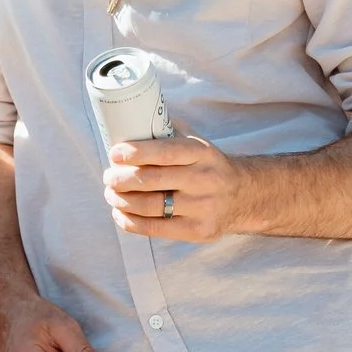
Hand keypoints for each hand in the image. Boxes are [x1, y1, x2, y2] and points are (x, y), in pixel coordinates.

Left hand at [105, 134, 248, 240]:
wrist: (243, 196)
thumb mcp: (196, 142)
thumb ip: (168, 131)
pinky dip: (130, 221)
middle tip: (108, 176)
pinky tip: (120, 213)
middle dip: (121, 179)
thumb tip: (128, 119)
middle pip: (151, 181)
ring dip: (121, 200)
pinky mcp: (199, 231)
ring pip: (150, 206)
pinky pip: (155, 228)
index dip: (136, 153)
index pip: (165, 152)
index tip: (114, 154)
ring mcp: (203, 207)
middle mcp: (204, 179)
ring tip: (111, 194)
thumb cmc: (205, 165)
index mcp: (202, 153)